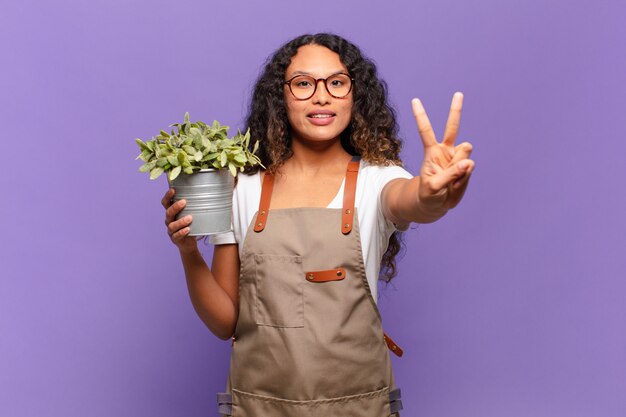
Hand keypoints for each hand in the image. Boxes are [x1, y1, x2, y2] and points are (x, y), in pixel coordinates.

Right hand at [161, 188, 197, 252]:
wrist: (189, 243)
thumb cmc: (190, 226)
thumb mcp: (191, 214)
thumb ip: (193, 206)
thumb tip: (205, 193)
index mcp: (172, 213)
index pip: (165, 203)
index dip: (167, 197)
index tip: (173, 190)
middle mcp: (169, 221)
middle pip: (168, 213)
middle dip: (175, 207)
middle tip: (184, 202)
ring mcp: (171, 231)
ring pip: (172, 225)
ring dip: (180, 221)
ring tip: (189, 218)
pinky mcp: (175, 239)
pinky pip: (176, 236)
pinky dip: (182, 232)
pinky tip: (188, 229)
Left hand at [412, 92, 474, 210]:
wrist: (435, 205)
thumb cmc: (430, 195)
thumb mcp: (434, 187)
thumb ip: (451, 174)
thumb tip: (469, 161)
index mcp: (431, 152)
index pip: (425, 131)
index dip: (420, 116)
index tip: (415, 100)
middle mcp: (445, 151)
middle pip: (452, 128)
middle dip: (456, 110)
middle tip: (458, 93)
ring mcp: (457, 159)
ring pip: (465, 151)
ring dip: (460, 166)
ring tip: (451, 181)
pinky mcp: (466, 168)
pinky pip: (470, 167)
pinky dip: (465, 177)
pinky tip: (457, 183)